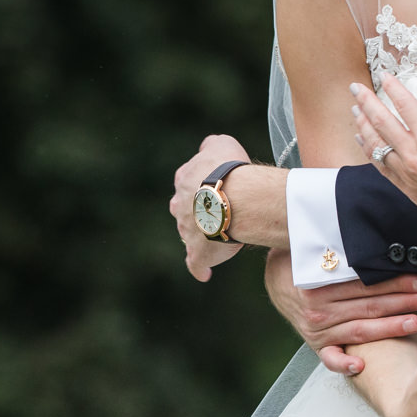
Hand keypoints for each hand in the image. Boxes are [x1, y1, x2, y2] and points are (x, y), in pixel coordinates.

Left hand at [168, 134, 250, 281]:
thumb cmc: (231, 170)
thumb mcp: (221, 143)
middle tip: (219, 211)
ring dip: (203, 235)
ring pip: (190, 234)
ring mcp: (187, 230)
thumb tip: (206, 149)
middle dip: (198, 210)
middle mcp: (180, 205)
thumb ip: (211, 146)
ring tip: (221, 236)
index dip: (203, 184)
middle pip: (185, 209)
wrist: (236, 199)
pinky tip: (204, 273)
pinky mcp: (198, 252)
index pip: (188, 181)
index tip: (217, 186)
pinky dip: (200, 268)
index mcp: (184, 179)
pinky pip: (196, 263)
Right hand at [264, 250, 416, 374]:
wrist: (274, 278)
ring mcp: (317, 329)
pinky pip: (330, 358)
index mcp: (321, 282)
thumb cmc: (303, 259)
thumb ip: (345, 247)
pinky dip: (344, 364)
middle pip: (370, 306)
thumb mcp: (319, 248)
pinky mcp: (316, 344)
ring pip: (361, 329)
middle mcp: (319, 308)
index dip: (397, 282)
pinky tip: (361, 367)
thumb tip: (376, 233)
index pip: (367, 283)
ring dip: (391, 327)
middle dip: (405, 302)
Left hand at [350, 76, 416, 246]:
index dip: (392, 88)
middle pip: (382, 122)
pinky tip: (364, 141)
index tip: (385, 76)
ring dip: (364, 125)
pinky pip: (381, 167)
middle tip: (356, 88)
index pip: (405, 104)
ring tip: (356, 110)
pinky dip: (369, 151)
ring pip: (376, 145)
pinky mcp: (408, 190)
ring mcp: (408, 174)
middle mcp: (414, 155)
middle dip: (367, 102)